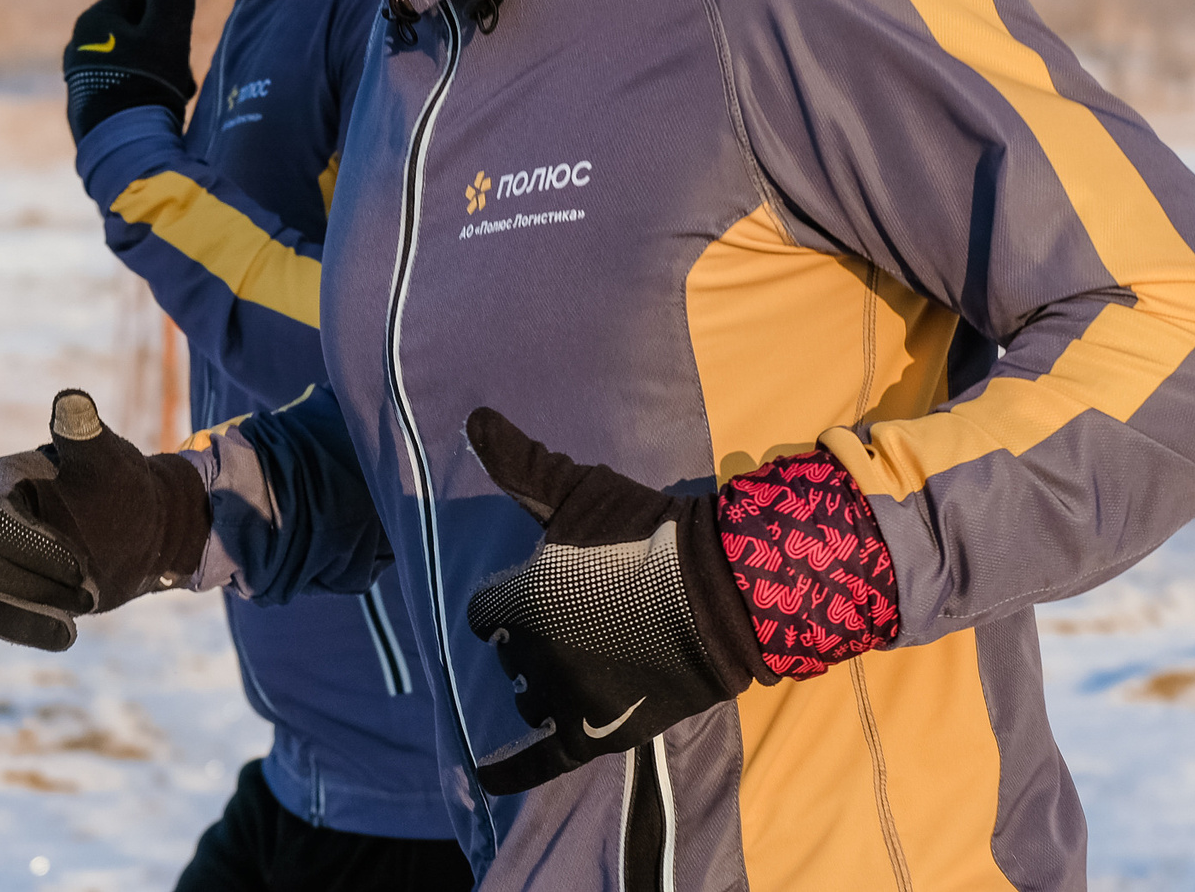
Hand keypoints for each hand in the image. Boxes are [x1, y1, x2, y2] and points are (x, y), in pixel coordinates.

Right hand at [0, 389, 212, 670]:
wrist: (131, 523)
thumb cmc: (119, 486)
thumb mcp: (108, 459)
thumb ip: (84, 435)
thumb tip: (71, 401)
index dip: (32, 550)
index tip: (82, 569)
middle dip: (33, 591)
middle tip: (91, 598)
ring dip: (18, 624)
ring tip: (70, 632)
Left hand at [63, 0, 200, 141]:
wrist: (124, 151)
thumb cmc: (146, 83)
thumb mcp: (168, 25)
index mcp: (93, 21)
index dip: (169, 15)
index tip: (179, 41)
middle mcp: (77, 46)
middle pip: (138, 29)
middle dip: (163, 45)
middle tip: (179, 72)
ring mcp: (80, 80)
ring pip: (132, 59)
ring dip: (157, 71)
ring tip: (172, 94)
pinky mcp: (87, 109)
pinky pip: (123, 85)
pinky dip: (143, 91)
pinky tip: (155, 109)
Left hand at [461, 409, 761, 794]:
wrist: (722, 592)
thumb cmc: (649, 534)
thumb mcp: (582, 490)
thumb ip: (522, 463)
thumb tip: (472, 417)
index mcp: (521, 597)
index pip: (485, 611)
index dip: (503, 604)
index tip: (522, 598)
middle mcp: (533, 652)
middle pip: (510, 655)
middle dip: (530, 639)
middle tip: (574, 621)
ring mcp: (564, 696)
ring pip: (530, 697)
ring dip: (541, 683)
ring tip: (576, 664)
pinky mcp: (595, 734)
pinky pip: (540, 762)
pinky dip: (509, 774)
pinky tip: (483, 779)